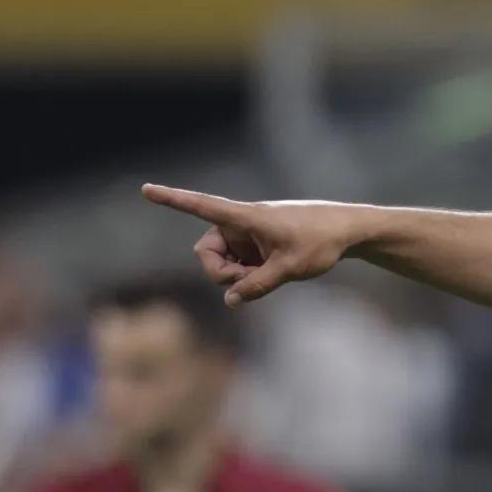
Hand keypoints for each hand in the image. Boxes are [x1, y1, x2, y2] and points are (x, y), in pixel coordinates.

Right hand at [140, 184, 359, 306]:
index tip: (145, 189)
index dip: (172, 200)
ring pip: (221, 262)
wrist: (346, 231)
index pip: (201, 206)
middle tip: (247, 283)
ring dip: (236, 277)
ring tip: (265, 277)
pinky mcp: (255, 246)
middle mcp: (240, 223)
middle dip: (221, 273)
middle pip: (207, 252)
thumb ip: (257, 286)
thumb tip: (231, 302)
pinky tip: (268, 275)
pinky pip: (237, 265)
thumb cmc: (319, 242)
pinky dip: (246, 276)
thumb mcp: (289, 269)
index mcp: (245, 216)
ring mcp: (246, 236)